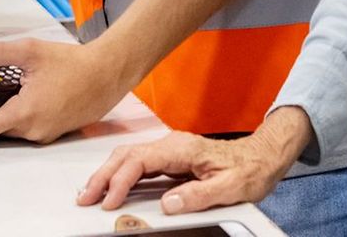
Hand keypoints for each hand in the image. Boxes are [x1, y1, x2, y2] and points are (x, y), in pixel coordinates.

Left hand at [0, 39, 130, 144]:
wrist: (108, 73)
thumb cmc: (76, 64)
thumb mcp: (30, 51)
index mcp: (24, 113)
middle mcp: (34, 130)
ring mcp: (46, 134)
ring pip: (14, 129)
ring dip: (4, 115)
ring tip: (5, 93)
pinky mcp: (55, 132)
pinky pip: (30, 128)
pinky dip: (22, 116)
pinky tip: (27, 96)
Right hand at [77, 108, 308, 212]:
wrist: (262, 156)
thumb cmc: (249, 169)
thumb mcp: (231, 187)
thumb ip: (199, 195)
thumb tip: (168, 203)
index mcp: (182, 148)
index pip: (140, 161)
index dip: (120, 181)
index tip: (109, 201)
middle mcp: (172, 145)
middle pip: (126, 155)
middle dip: (102, 175)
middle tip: (85, 197)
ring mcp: (170, 150)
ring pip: (128, 157)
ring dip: (107, 174)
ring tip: (90, 193)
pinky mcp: (170, 159)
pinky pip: (138, 164)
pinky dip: (120, 174)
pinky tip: (112, 187)